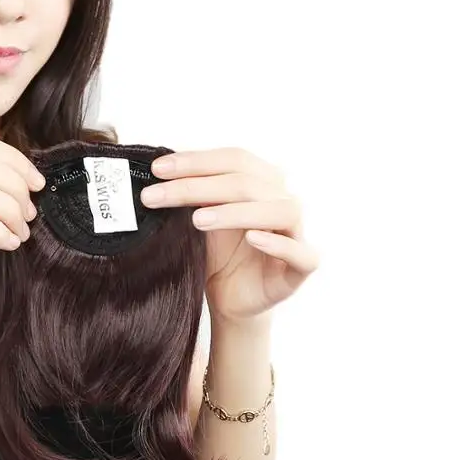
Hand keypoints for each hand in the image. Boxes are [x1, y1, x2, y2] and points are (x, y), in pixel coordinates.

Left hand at [140, 147, 318, 323]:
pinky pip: (301, 253)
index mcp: (262, 181)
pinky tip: (252, 239)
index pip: (234, 159)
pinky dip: (277, 244)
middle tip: (156, 195)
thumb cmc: (220, 253)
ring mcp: (297, 232)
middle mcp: (282, 200)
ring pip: (278, 210)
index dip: (196, 160)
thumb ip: (192, 193)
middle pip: (247, 182)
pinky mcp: (303, 267)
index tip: (157, 169)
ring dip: (235, 212)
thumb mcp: (201, 217)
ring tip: (197, 220)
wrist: (231, 299)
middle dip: (197, 187)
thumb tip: (157, 170)